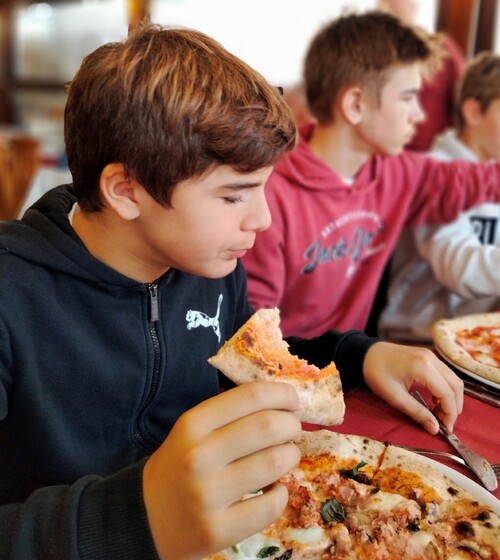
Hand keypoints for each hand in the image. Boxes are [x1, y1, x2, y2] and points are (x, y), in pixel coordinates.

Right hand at [143, 381, 301, 559]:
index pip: (250, 396)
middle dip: (292, 425)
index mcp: (193, 424)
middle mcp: (199, 456)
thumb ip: (231, 414)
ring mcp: (208, 495)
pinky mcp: (218, 530)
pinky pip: (273, 504)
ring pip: (275, 463)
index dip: (282, 393)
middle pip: (269, 426)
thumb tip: (286, 401)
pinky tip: (272, 489)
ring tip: (284, 457)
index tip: (294, 399)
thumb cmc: (178, 466)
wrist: (144, 520)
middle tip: (292, 430)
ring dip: (291, 456)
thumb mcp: (192, 431)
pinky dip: (282, 493)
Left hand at [363, 342, 463, 433]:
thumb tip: (435, 429)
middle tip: (444, 422)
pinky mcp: (426, 355)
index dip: (450, 414)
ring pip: (452, 378)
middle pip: (455, 385)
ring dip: (450, 396)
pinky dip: (445, 387)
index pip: (447, 394)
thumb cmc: (376, 374)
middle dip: (454, 406)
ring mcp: (430, 355)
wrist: (364, 354)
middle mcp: (431, 358)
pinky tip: (434, 398)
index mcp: (423, 367)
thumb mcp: (395, 397)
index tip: (446, 429)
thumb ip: (417, 413)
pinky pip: (444, 372)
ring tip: (439, 413)